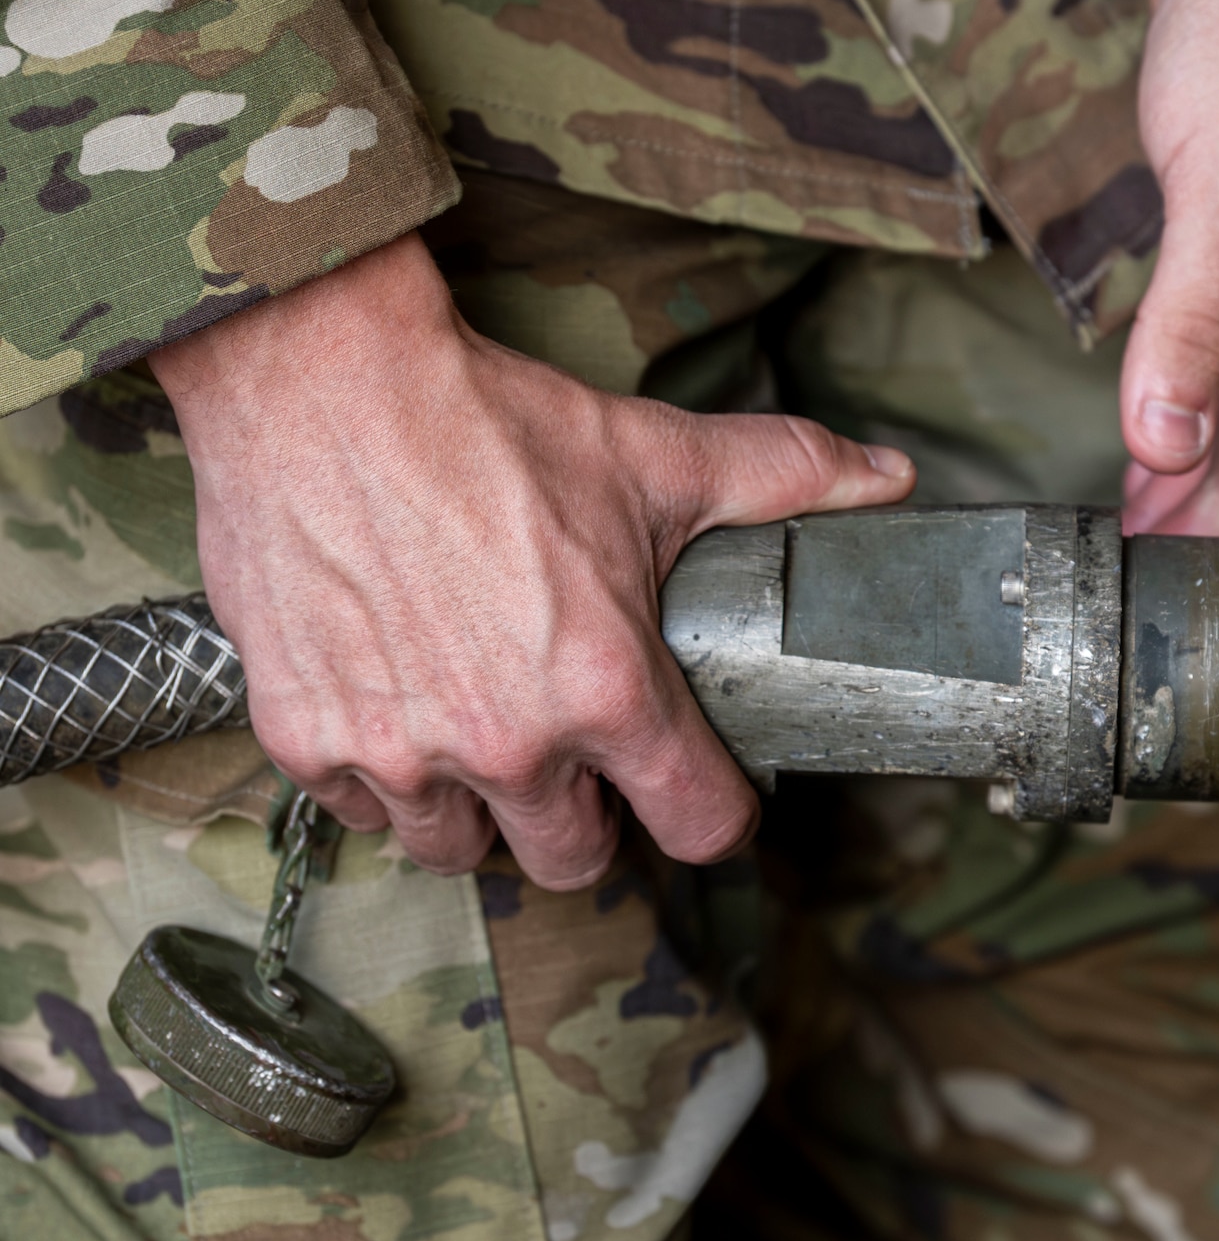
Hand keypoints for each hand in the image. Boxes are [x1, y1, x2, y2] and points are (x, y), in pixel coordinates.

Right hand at [151, 235, 914, 887]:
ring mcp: (400, 751)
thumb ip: (781, 478)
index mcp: (606, 690)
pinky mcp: (307, 737)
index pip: (697, 826)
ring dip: (484, 809)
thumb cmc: (489, 420)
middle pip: (574, 861)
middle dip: (591, 820)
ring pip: (461, 850)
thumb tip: (889, 477)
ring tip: (490, 733)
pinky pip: (364, 811)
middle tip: (583, 754)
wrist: (319, 378)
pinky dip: (388, 778)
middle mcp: (506, 743)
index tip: (701, 788)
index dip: (714, 812)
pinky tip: (406, 709)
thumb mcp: (653, 455)